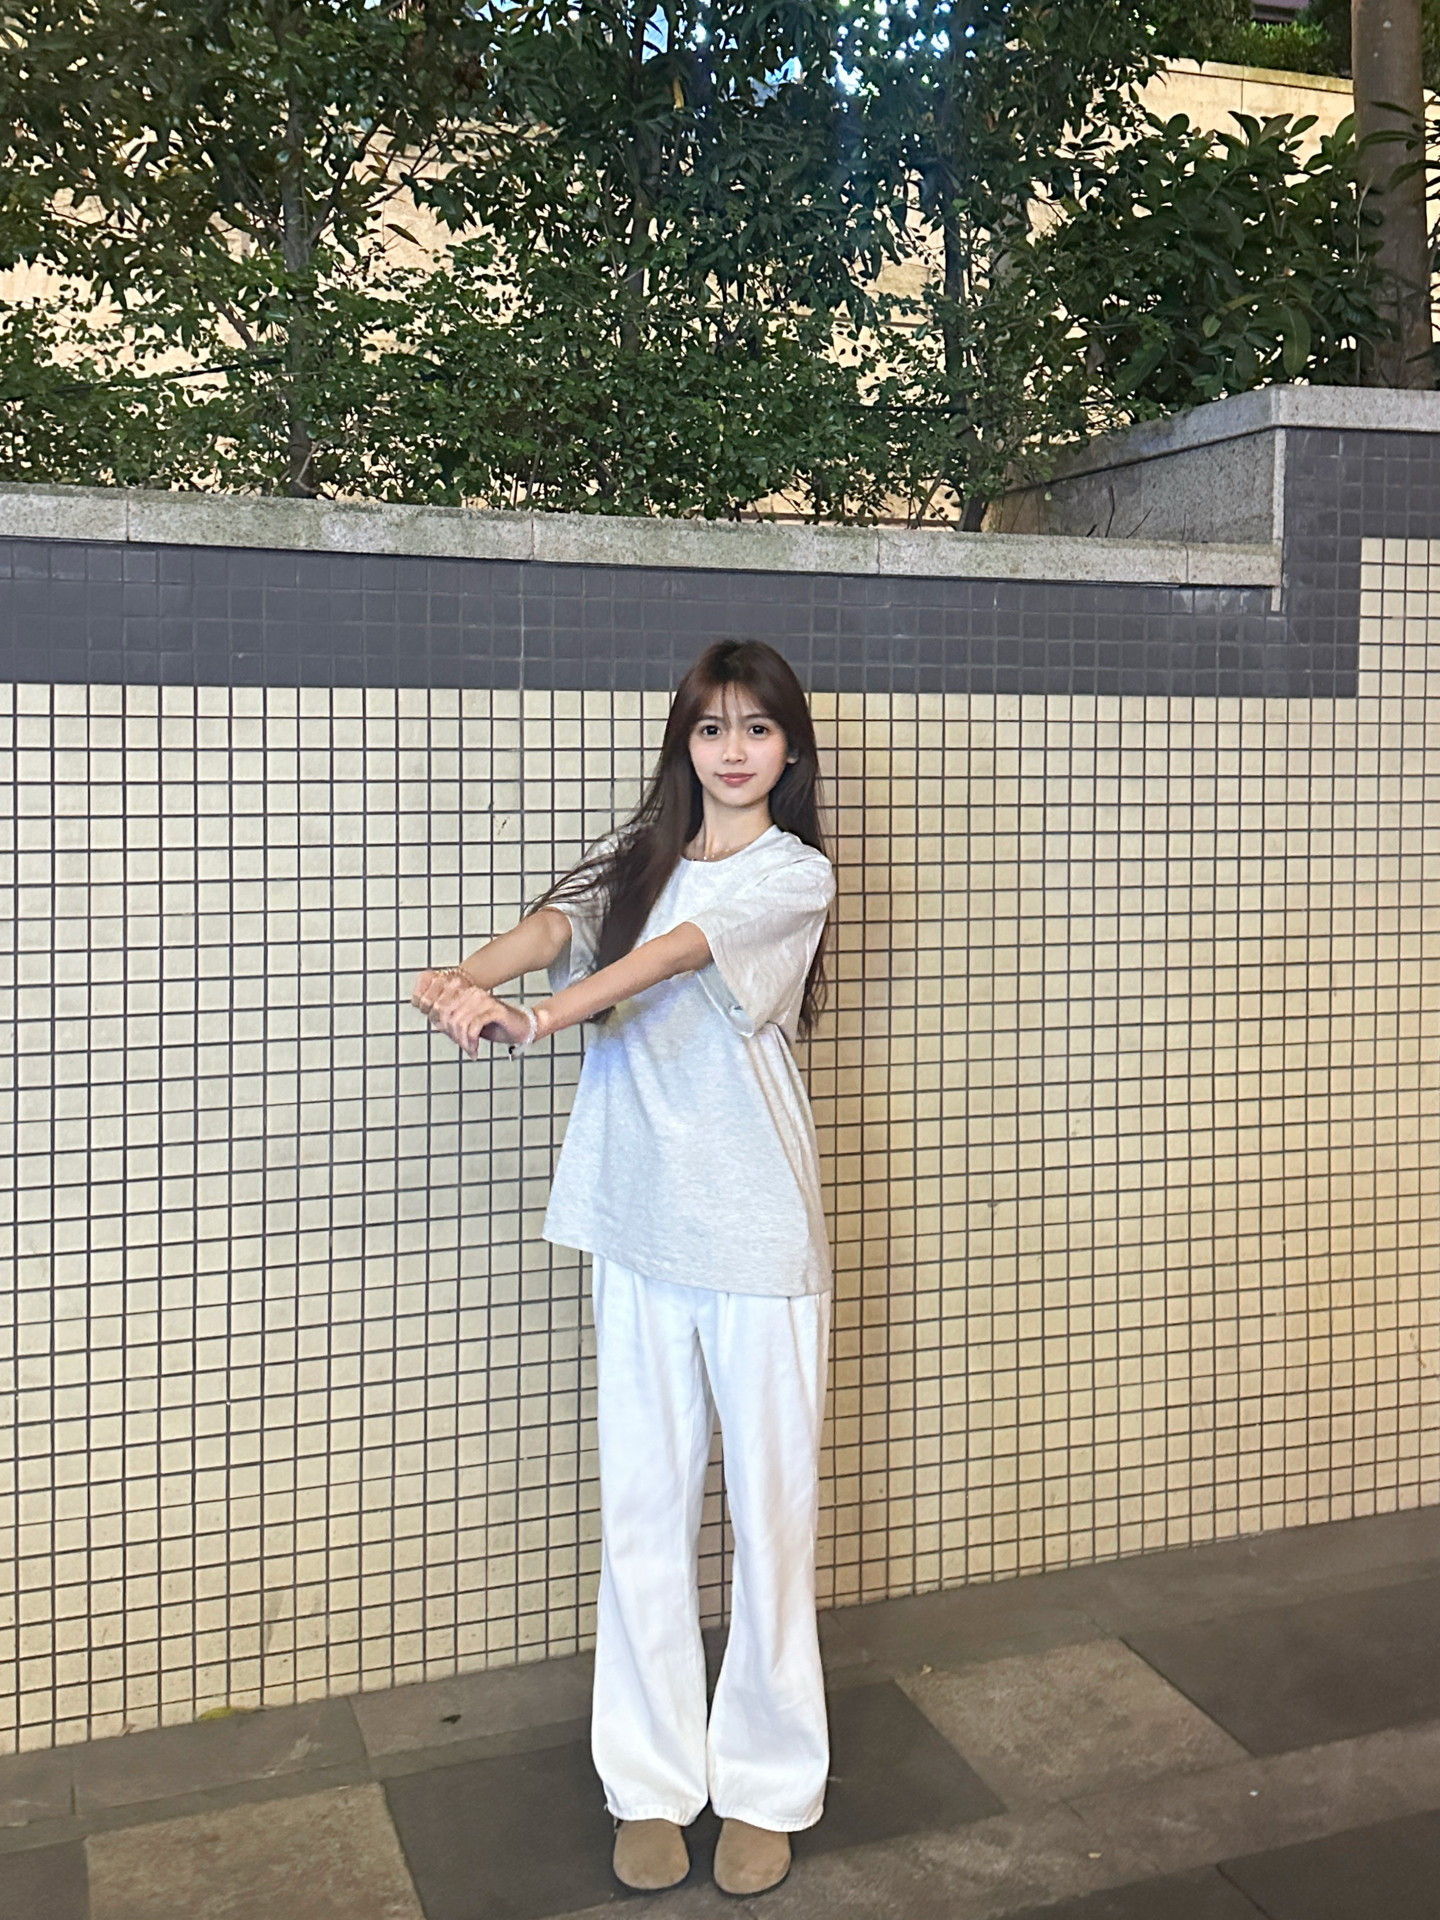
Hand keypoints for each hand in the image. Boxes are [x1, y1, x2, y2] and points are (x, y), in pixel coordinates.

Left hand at [410, 970, 532, 1057]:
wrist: (522, 1029)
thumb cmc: (496, 1027)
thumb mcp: (471, 1024)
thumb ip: (455, 1022)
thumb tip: (437, 1024)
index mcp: (467, 993)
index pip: (443, 1009)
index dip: (445, 1028)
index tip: (456, 1040)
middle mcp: (475, 994)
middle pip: (449, 1017)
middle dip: (455, 1036)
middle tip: (465, 1047)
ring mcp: (485, 1001)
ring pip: (460, 1023)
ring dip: (464, 1041)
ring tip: (471, 1049)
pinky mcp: (495, 1010)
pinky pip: (474, 1026)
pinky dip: (471, 1041)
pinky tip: (476, 1050)